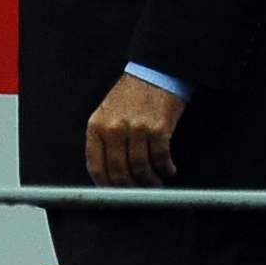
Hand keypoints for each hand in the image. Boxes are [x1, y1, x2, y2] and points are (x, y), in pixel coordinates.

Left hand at [84, 74, 183, 188]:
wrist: (156, 70)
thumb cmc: (132, 94)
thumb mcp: (107, 113)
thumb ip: (104, 141)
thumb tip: (109, 176)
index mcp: (97, 126)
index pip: (96, 168)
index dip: (107, 187)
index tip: (117, 194)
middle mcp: (114, 128)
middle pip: (119, 173)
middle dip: (130, 189)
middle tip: (139, 192)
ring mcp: (136, 128)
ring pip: (140, 169)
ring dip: (150, 182)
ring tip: (156, 182)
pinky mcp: (158, 128)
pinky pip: (160, 158)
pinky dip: (166, 168)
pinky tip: (169, 169)